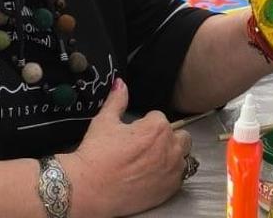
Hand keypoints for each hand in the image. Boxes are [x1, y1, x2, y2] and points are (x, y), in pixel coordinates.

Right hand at [65, 78, 192, 216]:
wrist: (89, 189)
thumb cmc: (96, 155)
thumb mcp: (104, 122)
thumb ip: (117, 100)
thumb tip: (120, 83)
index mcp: (157, 127)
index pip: (159, 118)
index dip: (145, 125)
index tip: (135, 134)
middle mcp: (170, 148)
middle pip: (180, 135)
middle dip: (167, 138)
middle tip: (146, 146)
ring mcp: (172, 170)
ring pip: (183, 156)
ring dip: (172, 155)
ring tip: (151, 161)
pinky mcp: (170, 189)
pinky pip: (179, 177)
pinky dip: (170, 175)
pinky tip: (153, 175)